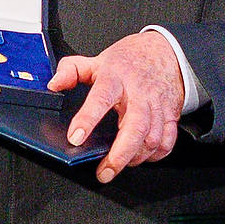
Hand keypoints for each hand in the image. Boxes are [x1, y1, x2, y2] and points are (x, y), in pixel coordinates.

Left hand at [51, 29, 183, 183]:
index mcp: (116, 78)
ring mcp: (156, 105)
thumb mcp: (96, 60)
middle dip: (119, 154)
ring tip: (118, 165)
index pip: (101, 98)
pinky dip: (156, 155)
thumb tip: (54, 85)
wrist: (166, 52)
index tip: (76, 138)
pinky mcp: (171, 115)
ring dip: (136, 157)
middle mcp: (138, 94)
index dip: (87, 120)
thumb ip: (71, 70)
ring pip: (152, 138)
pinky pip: (167, 141)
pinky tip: (141, 157)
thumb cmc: (130, 60)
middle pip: (134, 127)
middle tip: (104, 171)